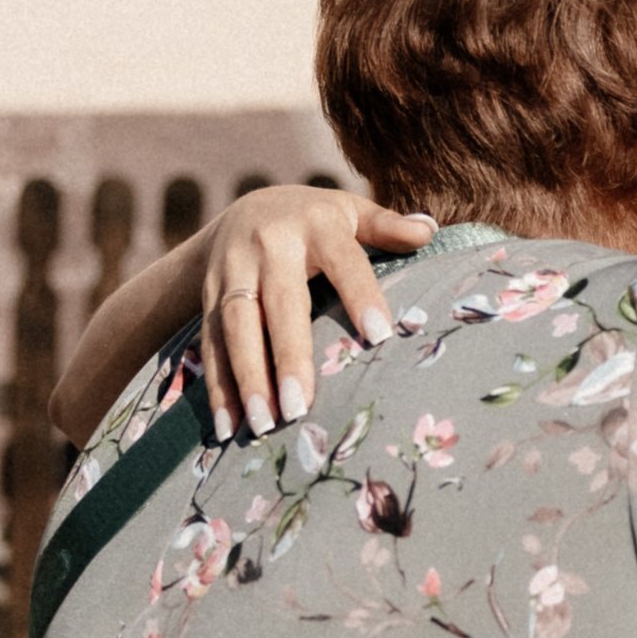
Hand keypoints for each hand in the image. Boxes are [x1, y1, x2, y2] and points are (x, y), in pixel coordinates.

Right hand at [200, 185, 433, 436]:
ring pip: (234, 327)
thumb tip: (428, 231)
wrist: (243, 211)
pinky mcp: (207, 297)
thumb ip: (385, 226)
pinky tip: (227, 426)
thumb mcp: (350, 211)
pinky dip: (217, 387)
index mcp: (315, 224)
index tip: (381, 336)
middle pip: (278, 303)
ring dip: (246, 379)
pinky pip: (209, 344)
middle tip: (299, 408)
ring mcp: (232, 272)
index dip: (361, 294)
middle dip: (287, 357)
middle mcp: (269, 246)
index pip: (343, 260)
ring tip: (262, 426)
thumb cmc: (314, 221)